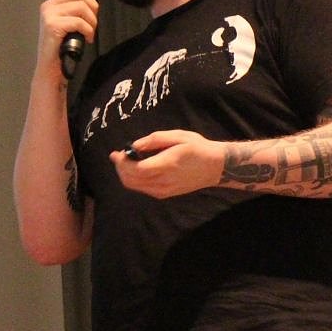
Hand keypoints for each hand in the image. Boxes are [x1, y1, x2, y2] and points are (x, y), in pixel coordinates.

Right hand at [37, 0, 97, 65]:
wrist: (50, 68)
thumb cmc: (62, 48)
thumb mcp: (69, 23)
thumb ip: (75, 9)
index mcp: (52, 3)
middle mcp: (48, 6)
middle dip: (93, 6)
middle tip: (93, 22)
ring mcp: (49, 15)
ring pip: (81, 6)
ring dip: (92, 21)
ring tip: (90, 32)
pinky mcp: (52, 26)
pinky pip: (79, 22)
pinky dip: (88, 31)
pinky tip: (87, 39)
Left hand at [110, 129, 224, 197]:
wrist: (215, 167)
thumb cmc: (197, 147)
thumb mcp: (177, 136)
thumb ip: (153, 140)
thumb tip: (133, 146)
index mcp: (167, 165)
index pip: (136, 170)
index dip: (122, 163)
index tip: (116, 153)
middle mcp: (163, 182)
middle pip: (131, 180)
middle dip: (120, 168)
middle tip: (118, 155)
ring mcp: (164, 191)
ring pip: (135, 186)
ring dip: (125, 174)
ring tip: (127, 160)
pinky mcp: (165, 194)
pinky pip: (142, 189)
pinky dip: (134, 179)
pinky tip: (138, 168)